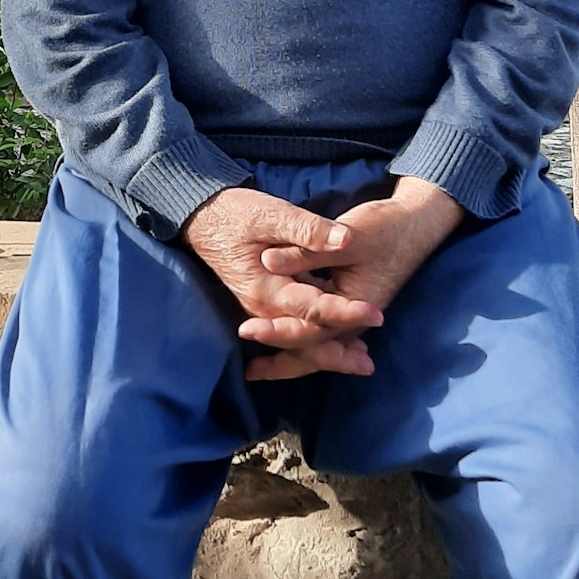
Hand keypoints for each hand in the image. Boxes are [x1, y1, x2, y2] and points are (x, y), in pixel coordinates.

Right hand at [183, 187, 384, 379]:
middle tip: (368, 365)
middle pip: (303, 338)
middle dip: (335, 354)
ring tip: (359, 360)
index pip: (313, 308)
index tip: (376, 314)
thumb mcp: (271, 213)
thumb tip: (344, 240)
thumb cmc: (236, 213)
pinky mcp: (266, 300)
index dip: (346, 312)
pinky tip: (338, 337)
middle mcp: (263, 306)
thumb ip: (307, 229)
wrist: (203, 217)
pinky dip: (314, 336)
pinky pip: (291, 327)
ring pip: (297, 338)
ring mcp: (262, 306)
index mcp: (266, 287)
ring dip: (326, 351)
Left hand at [242, 177, 464, 379]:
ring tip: (260, 366)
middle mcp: (356, 319)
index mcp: (356, 307)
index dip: (277, 332)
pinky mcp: (352, 303)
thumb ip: (307, 251)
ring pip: (319, 343)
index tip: (246, 331)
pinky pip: (325, 329)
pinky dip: (305, 337)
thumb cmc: (385, 228)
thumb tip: (266, 260)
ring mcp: (355, 313)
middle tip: (249, 372)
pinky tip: (287, 336)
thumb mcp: (347, 237)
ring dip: (292, 354)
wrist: (418, 221)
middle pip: (315, 350)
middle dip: (283, 362)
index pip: (310, 330)